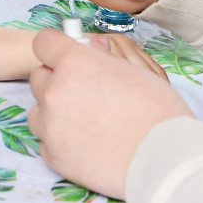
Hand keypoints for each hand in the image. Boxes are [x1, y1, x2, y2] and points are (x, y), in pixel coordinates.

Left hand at [28, 30, 194, 199]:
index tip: (66, 58)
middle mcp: (55, 90)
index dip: (56, 49)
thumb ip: (103, 58)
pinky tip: (86, 144)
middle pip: (39, 78)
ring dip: (54, 113)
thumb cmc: (157, 111)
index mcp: (75, 62)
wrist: (164, 159)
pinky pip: (46, 141)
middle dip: (56, 81)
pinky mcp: (53, 155)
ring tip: (85, 122)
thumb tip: (92, 48)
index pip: (44, 43)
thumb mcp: (134, 71)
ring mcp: (51, 125)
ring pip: (38, 111)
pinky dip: (60, 141)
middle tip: (83, 94)